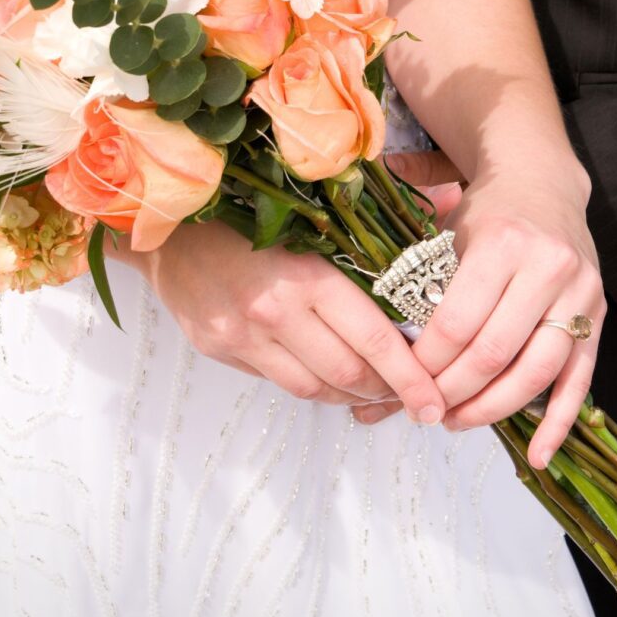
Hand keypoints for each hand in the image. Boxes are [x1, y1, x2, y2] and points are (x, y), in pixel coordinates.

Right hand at [139, 220, 445, 421]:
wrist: (170, 224)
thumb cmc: (253, 214)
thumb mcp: (313, 220)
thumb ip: (374, 238)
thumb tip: (446, 226)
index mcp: (306, 273)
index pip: (372, 339)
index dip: (411, 378)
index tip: (435, 402)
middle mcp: (273, 310)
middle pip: (348, 373)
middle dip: (388, 392)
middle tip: (412, 396)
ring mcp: (242, 335)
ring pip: (315, 389)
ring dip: (353, 396)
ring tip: (375, 390)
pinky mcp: (220, 349)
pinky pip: (281, 383)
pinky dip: (315, 387)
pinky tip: (330, 377)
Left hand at [356, 151, 605, 470]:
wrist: (544, 183)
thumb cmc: (486, 212)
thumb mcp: (448, 231)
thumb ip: (425, 283)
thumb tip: (383, 348)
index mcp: (502, 243)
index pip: (457, 323)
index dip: (427, 363)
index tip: (403, 383)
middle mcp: (547, 268)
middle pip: (494, 353)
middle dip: (453, 391)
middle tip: (424, 411)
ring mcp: (579, 295)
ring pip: (536, 372)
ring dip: (493, 409)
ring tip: (458, 423)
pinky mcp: (598, 317)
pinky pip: (580, 380)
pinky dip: (558, 422)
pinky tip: (537, 455)